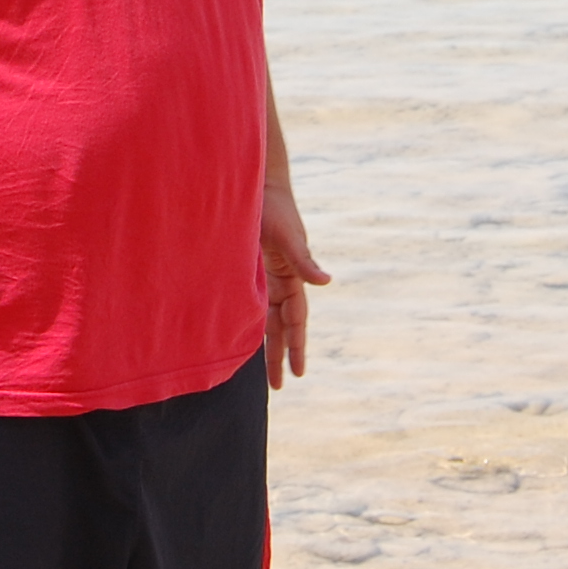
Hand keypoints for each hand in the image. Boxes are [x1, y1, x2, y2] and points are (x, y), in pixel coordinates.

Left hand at [260, 182, 331, 388]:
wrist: (255, 182)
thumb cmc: (273, 207)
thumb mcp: (289, 236)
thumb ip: (304, 260)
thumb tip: (326, 282)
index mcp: (293, 276)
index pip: (296, 320)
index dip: (295, 346)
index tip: (297, 374)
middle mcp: (280, 279)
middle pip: (282, 325)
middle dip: (281, 354)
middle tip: (278, 386)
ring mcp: (265, 274)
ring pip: (267, 316)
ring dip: (267, 341)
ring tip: (262, 370)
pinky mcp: (250, 266)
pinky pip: (252, 299)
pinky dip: (250, 318)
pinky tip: (241, 333)